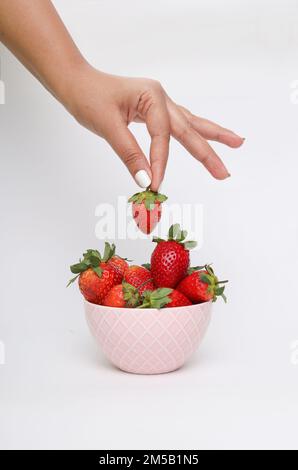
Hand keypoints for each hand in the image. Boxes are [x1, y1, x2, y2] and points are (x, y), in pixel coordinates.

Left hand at [66, 65, 243, 191]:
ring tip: (237, 143)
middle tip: (225, 173)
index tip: (154, 185)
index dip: (159, 163)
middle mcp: (161, 98)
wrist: (76, 82)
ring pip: (191, 124)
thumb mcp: (107, 125)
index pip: (162, 136)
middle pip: (189, 129)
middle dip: (208, 152)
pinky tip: (207, 137)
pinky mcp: (154, 111)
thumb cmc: (88, 98)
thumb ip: (129, 153)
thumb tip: (145, 182)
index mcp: (152, 96)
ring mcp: (160, 103)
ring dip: (212, 136)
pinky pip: (179, 124)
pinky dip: (194, 133)